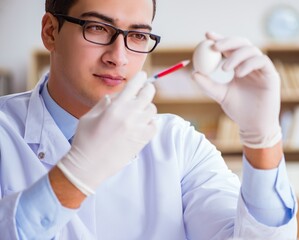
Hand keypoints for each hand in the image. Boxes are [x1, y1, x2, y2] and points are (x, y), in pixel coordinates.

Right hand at [57, 71, 156, 194]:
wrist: (89, 166)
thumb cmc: (85, 140)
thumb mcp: (89, 116)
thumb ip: (104, 103)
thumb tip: (115, 96)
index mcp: (115, 107)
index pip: (134, 85)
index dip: (140, 77)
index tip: (142, 76)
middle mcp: (129, 115)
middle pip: (149, 93)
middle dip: (148, 88)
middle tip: (145, 90)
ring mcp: (138, 128)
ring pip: (152, 109)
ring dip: (146, 107)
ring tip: (138, 112)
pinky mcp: (142, 140)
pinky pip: (154, 125)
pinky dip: (151, 122)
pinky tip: (142, 124)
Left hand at [192, 32, 281, 147]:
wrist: (252, 124)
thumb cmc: (237, 109)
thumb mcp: (219, 95)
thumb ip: (207, 84)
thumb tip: (193, 73)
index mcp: (237, 66)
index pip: (229, 48)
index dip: (219, 39)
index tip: (206, 36)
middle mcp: (250, 64)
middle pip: (241, 43)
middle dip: (227, 41)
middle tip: (214, 46)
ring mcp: (261, 68)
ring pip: (251, 50)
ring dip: (236, 55)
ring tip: (225, 68)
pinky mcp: (271, 74)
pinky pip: (261, 61)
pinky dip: (248, 63)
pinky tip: (238, 73)